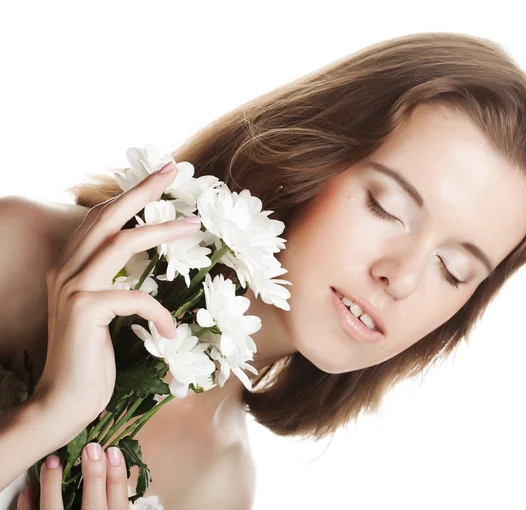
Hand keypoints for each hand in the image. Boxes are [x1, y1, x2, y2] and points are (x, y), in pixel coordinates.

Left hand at [17, 442, 128, 509]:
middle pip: (94, 504)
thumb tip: (114, 458)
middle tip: (91, 448)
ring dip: (53, 484)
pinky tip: (30, 485)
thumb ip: (114, 493)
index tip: (113, 450)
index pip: (119, 498)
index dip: (117, 473)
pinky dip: (29, 502)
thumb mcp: (112, 509)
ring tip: (53, 460)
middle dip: (94, 474)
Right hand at [33, 160, 202, 437]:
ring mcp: (73, 289)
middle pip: (108, 217)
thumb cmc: (92, 358)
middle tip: (173, 170)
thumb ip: (116, 283)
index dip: (128, 196)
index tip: (158, 177)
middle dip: (142, 190)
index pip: (99, 219)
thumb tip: (146, 262)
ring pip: (122, 244)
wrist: (65, 401)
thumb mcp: (104, 313)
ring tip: (195, 225)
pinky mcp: (85, 312)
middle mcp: (66, 271)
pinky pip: (135, 298)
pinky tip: (169, 332)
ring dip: (162, 232)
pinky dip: (159, 312)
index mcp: (71, 268)